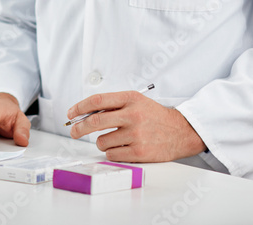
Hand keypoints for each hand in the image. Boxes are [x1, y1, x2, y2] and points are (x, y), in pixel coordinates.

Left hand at [67, 90, 205, 162]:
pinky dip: (111, 152)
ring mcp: (136, 135)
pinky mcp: (140, 152)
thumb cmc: (154, 116)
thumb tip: (84, 113)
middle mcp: (133, 115)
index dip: (79, 107)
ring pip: (102, 141)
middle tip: (74, 131)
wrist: (181, 131)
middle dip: (79, 128)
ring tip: (113, 139)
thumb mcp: (136, 101)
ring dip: (101, 142)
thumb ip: (113, 105)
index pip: (97, 100)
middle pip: (94, 122)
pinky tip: (121, 148)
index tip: (71, 113)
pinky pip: (112, 154)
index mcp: (130, 99)